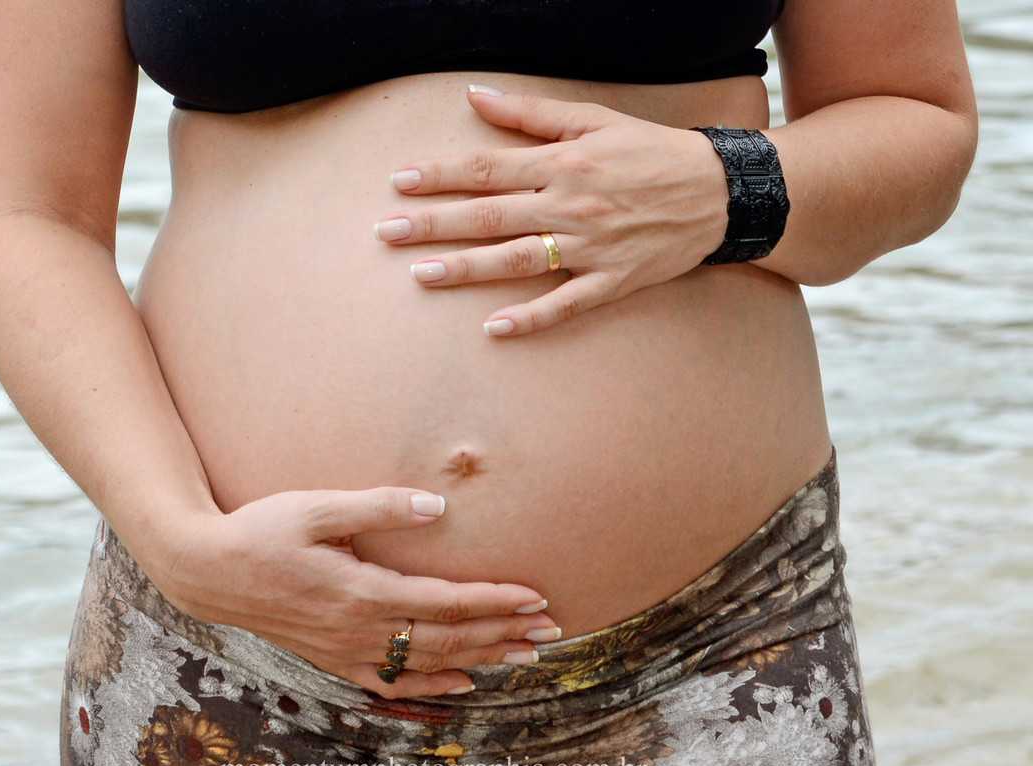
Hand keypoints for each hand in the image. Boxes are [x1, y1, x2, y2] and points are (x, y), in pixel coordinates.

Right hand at [153, 488, 559, 699]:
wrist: (207, 572)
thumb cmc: (261, 531)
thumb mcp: (316, 508)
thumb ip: (379, 507)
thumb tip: (437, 506)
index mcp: (361, 592)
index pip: (446, 602)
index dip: (495, 600)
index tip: (536, 596)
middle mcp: (360, 630)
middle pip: (449, 639)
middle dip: (504, 633)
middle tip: (552, 629)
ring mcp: (347, 651)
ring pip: (429, 663)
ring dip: (482, 659)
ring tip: (526, 655)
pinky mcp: (334, 659)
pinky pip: (393, 682)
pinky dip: (433, 685)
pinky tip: (463, 684)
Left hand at [375, 85, 730, 335]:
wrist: (720, 191)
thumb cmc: (651, 151)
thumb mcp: (594, 119)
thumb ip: (531, 113)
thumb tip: (476, 95)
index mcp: (563, 164)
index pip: (487, 169)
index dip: (439, 175)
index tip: (398, 183)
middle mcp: (570, 205)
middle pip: (490, 215)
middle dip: (434, 224)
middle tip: (387, 233)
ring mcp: (591, 247)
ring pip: (517, 260)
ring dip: (467, 268)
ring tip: (421, 275)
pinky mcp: (612, 280)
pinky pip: (567, 303)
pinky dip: (532, 317)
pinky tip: (494, 328)